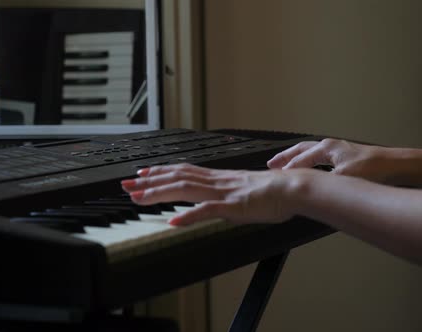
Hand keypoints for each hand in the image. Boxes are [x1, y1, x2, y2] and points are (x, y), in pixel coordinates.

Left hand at [121, 163, 313, 225]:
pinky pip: (207, 211)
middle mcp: (218, 181)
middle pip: (177, 177)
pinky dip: (188, 216)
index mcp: (220, 178)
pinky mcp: (234, 206)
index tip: (143, 172)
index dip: (161, 171)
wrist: (294, 188)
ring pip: (185, 189)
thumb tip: (219, 199)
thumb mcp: (246, 191)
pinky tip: (173, 221)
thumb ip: (230, 194)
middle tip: (127, 184)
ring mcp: (224, 193)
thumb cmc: (275, 192)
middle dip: (149, 181)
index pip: (184, 171)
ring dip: (159, 193)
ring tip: (138, 198)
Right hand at [268, 138, 390, 181]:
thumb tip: (307, 191)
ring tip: (288, 167)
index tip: (274, 177)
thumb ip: (323, 184)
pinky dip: (311, 165)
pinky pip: (322, 160)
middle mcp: (332, 147)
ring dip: (298, 160)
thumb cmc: (375, 168)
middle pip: (302, 150)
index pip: (300, 159)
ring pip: (312, 154)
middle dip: (286, 157)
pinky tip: (313, 173)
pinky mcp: (348, 160)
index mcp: (327, 148)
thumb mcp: (344, 178)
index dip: (287, 169)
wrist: (398, 166)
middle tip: (272, 164)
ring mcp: (340, 152)